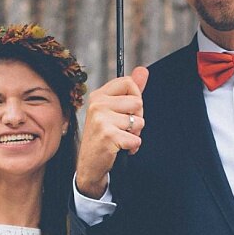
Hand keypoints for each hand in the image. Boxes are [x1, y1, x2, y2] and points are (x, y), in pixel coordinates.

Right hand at [75, 66, 148, 197]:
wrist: (90, 164)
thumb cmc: (104, 135)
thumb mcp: (114, 110)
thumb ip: (130, 90)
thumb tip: (143, 70)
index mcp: (99, 95)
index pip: (129, 82)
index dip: (136, 98)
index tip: (129, 110)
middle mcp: (97, 105)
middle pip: (138, 102)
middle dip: (138, 118)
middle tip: (124, 128)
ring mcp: (101, 120)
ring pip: (139, 122)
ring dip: (135, 134)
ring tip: (121, 138)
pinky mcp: (108, 136)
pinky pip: (136, 139)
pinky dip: (133, 147)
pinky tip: (121, 149)